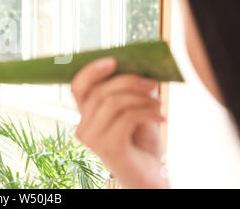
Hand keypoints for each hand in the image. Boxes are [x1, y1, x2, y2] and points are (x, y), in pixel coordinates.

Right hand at [70, 57, 168, 188]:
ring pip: (113, 102)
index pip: (77, 88)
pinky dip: (148, 112)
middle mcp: (83, 128)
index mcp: (86, 117)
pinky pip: (127, 117)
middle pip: (100, 91)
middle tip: (152, 82)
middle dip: (129, 81)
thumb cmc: (141, 144)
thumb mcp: (132, 111)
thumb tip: (132, 67)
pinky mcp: (108, 147)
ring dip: (141, 98)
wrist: (150, 177)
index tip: (113, 61)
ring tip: (159, 103)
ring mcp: (93, 139)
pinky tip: (161, 117)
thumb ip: (125, 93)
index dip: (91, 71)